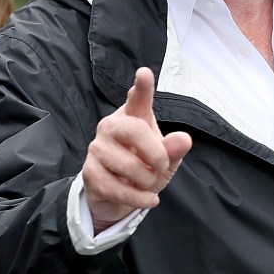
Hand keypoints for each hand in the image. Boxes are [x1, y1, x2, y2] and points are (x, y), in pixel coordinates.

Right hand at [82, 67, 192, 231]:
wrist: (119, 195)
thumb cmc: (144, 168)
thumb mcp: (166, 161)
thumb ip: (174, 150)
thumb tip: (184, 139)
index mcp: (134, 118)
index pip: (138, 100)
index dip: (142, 88)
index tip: (144, 73)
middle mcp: (112, 126)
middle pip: (133, 130)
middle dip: (155, 153)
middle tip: (162, 166)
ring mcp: (97, 147)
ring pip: (126, 165)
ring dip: (146, 181)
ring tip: (151, 185)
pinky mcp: (89, 171)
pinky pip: (115, 187)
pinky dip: (137, 198)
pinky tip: (149, 199)